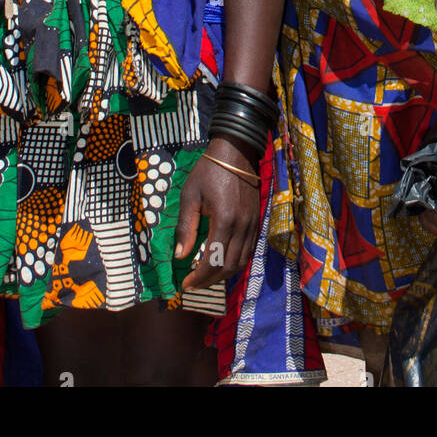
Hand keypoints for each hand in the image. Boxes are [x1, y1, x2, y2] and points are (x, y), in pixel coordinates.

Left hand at [175, 136, 260, 288]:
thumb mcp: (190, 195)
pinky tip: (221, 262)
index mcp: (224, 220)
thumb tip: (180, 256)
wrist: (236, 151)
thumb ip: (186, 227)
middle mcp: (242, 226)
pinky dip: (234, 262)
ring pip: (241, 262)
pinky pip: (248, 251)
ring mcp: (252, 225)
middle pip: (229, 266)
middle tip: (193, 284)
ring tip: (205, 277)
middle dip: (210, 281)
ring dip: (223, 274)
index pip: (213, 260)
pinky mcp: (256, 221)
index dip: (199, 277)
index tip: (185, 284)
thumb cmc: (209, 171)